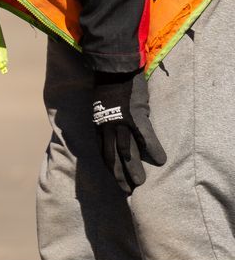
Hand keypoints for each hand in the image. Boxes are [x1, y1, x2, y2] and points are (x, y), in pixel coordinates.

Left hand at [92, 69, 166, 194]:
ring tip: (140, 183)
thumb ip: (104, 120)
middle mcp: (106, 127)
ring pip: (126, 152)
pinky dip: (153, 149)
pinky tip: (161, 160)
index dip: (109, 168)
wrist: (112, 68)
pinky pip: (145, 137)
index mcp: (98, 125)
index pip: (102, 152)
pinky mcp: (135, 116)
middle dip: (118, 175)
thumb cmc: (108, 85)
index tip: (115, 181)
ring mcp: (120, 123)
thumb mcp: (100, 106)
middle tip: (126, 191)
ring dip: (133, 169)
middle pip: (111, 157)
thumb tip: (108, 131)